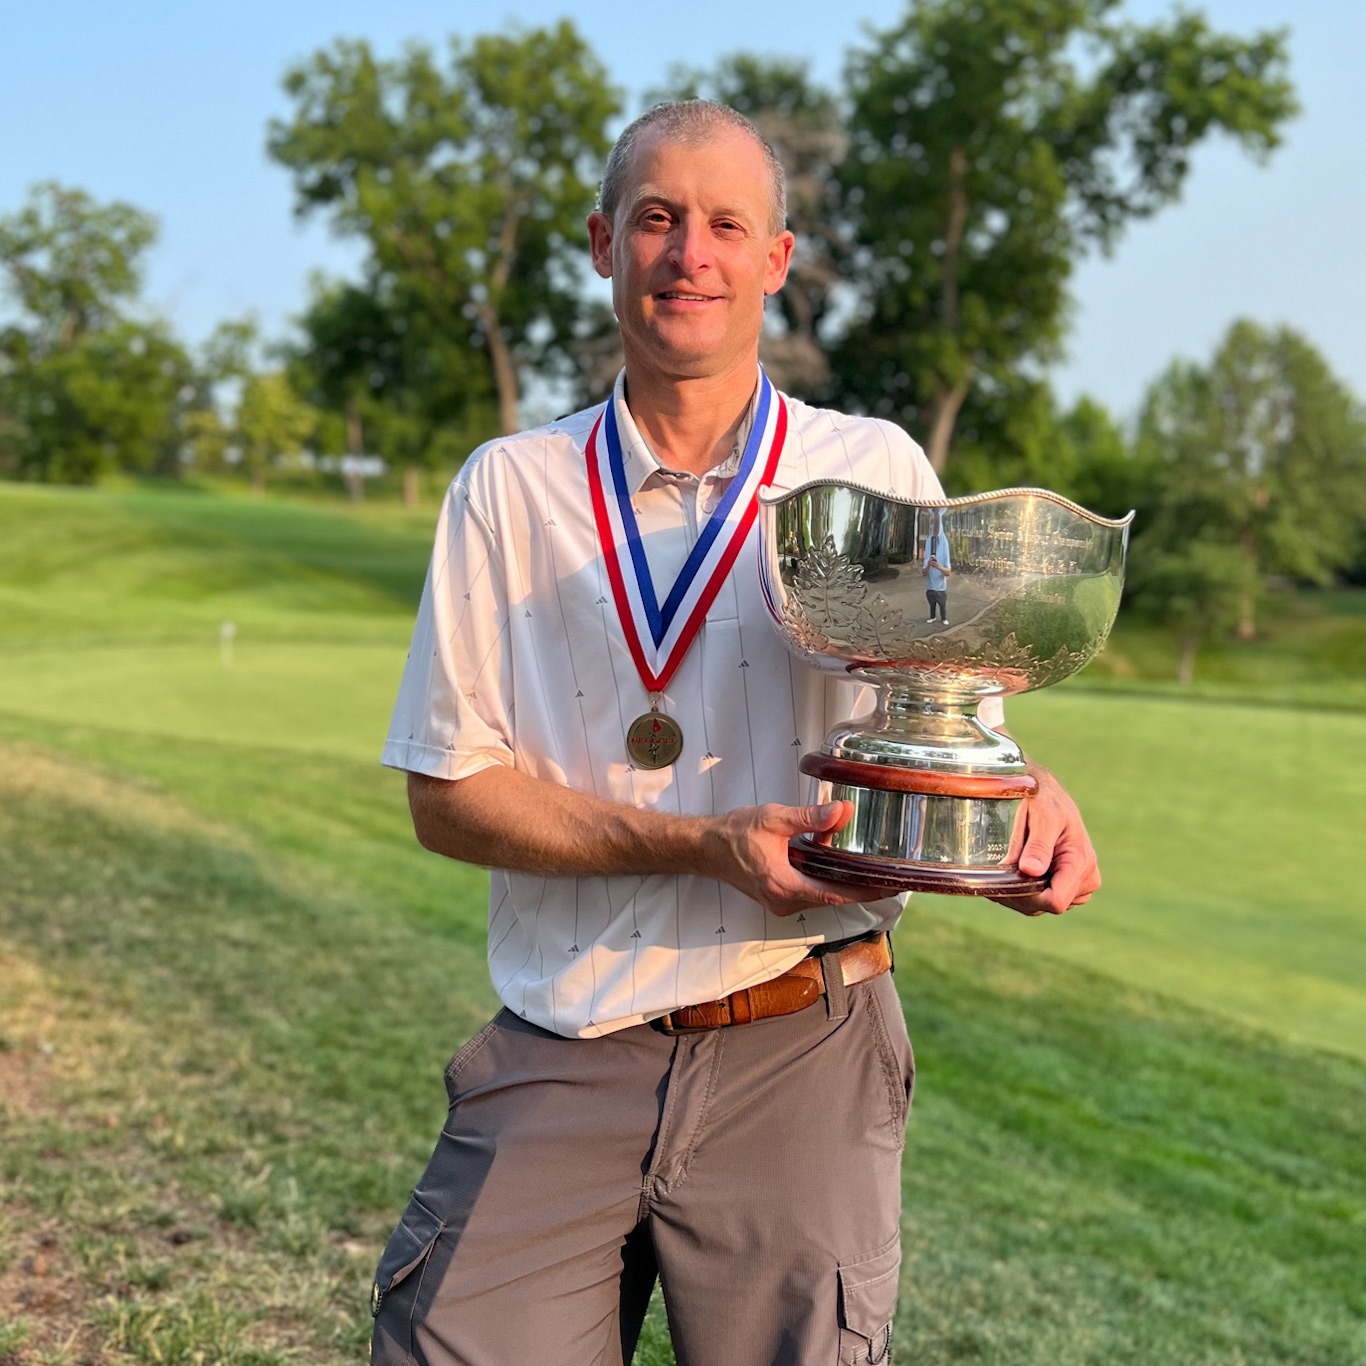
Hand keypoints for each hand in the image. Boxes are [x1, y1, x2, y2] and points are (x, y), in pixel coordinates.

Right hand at [709, 801, 889, 916]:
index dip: (864, 892)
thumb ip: (809, 818)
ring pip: (822, 897)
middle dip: (861, 888)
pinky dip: (827, 882)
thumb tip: (841, 812)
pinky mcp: (778, 897)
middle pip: (832, 898)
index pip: (834, 894)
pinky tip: (840, 867)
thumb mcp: (774, 819)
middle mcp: (783, 901)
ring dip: (844, 884)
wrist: (707, 847)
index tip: (889, 888)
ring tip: (871, 870)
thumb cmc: (735, 834)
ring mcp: (780, 903)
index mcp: (783, 884)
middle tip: (890, 876)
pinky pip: (810, 893)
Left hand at [991, 765, 1099, 916]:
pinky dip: (1021, 892)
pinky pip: (1039, 902)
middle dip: (1018, 893)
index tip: (1007, 879)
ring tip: (1005, 867)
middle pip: (1044, 906)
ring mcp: (1077, 887)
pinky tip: (1012, 873)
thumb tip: (1032, 871)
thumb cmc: (1045, 800)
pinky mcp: (1066, 888)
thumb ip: (1038, 844)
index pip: (1055, 900)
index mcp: (1081, 862)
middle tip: (999, 870)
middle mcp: (1085, 879)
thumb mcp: (1042, 815)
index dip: (1028, 895)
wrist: (1048, 795)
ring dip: (1017, 893)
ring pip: (1039, 907)